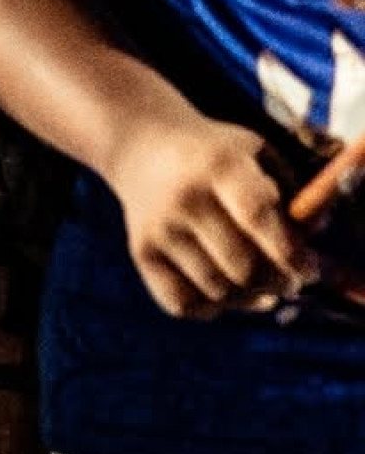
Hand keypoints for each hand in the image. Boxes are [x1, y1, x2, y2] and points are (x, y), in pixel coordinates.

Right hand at [106, 113, 312, 318]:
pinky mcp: (141, 252)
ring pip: (219, 292)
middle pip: (243, 267)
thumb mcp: (255, 153)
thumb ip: (291, 192)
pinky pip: (184, 305)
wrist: (143, 146)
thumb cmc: (216, 155)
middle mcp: (185, 197)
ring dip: (248, 297)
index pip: (257, 217)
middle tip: (288, 281)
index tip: (309, 271)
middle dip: (277, 283)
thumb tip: (313, 237)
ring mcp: (159, 228)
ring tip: (258, 283)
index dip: (290, 253)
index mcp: (219, 165)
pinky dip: (211, 307)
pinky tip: (223, 289)